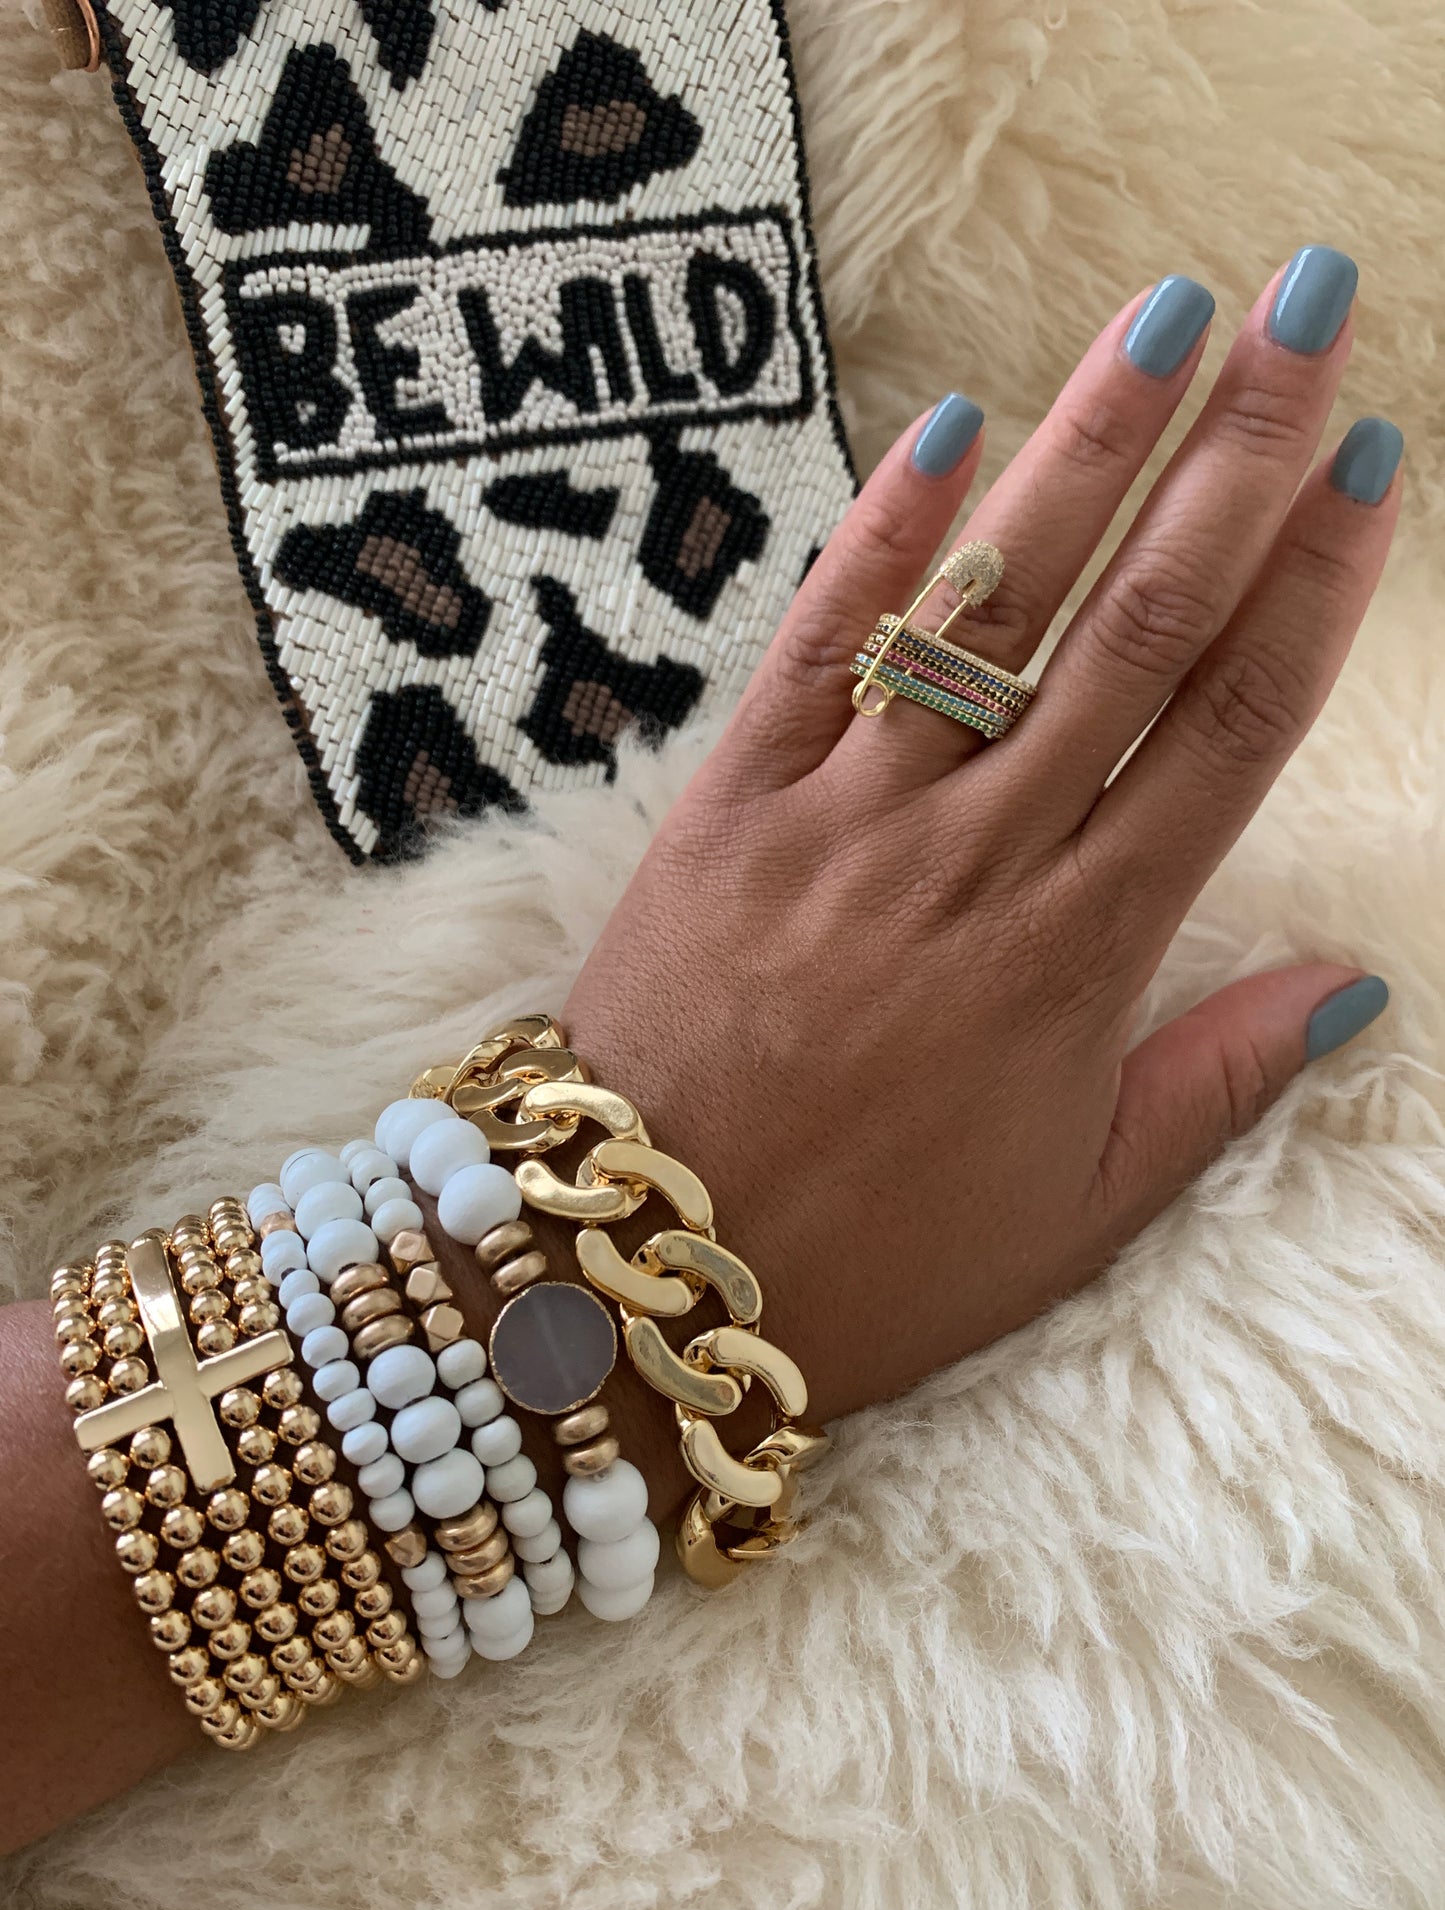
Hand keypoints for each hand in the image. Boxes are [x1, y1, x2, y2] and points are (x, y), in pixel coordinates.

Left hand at [562, 252, 1398, 1442]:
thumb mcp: (1073, 1214)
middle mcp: (974, 861)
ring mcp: (845, 820)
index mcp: (1075, 961)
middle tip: (1309, 318)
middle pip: (1131, 630)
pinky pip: (813, 647)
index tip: (1371, 467)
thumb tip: (1348, 989)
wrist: (637, 1275)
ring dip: (1083, 450)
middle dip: (1232, 461)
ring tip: (1168, 318)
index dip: (1310, 591)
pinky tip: (951, 424)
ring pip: (987, 609)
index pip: (1224, 735)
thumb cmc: (868, 1262)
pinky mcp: (729, 804)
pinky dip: (880, 534)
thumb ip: (1212, 1086)